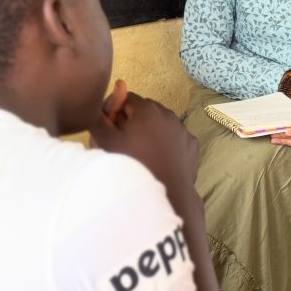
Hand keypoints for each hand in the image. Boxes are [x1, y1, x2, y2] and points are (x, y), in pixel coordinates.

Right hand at [90, 82, 198, 208]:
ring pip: (162, 124)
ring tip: (142, 152)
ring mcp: (182, 129)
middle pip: (145, 110)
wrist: (166, 192)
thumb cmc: (133, 164)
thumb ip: (98, 121)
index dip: (116, 111)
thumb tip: (98, 110)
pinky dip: (167, 143)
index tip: (111, 128)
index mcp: (146, 109)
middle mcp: (168, 114)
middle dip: (134, 121)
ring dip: (151, 132)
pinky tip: (160, 158)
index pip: (127, 98)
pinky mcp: (192, 144)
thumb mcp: (107, 143)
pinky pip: (175, 137)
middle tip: (125, 141)